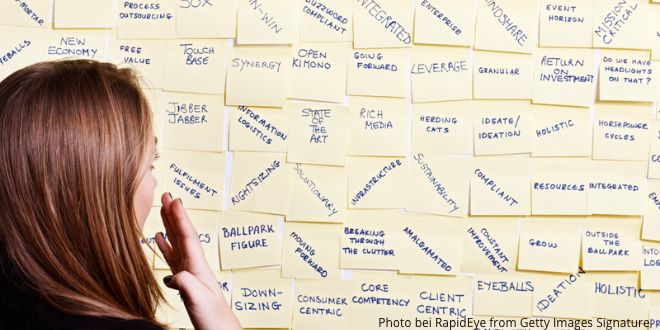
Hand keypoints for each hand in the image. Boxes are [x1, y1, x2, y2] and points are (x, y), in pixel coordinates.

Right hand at [155, 192, 241, 329]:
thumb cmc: (214, 319)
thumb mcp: (199, 301)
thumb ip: (188, 285)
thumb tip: (175, 275)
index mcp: (198, 267)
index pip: (188, 237)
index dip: (180, 218)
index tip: (173, 199)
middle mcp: (195, 266)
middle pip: (183, 234)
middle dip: (174, 214)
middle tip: (165, 195)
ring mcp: (190, 272)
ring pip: (177, 242)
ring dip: (169, 225)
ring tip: (161, 210)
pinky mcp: (186, 281)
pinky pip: (173, 257)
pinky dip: (165, 245)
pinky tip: (159, 240)